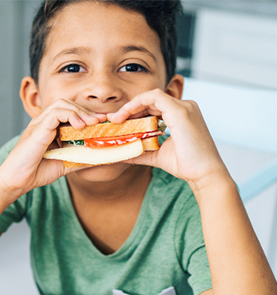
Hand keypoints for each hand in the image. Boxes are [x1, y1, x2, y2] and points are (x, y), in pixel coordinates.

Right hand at [0, 99, 105, 198]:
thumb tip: (101, 158)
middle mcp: (44, 123)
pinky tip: (80, 126)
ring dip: (80, 112)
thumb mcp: (65, 164)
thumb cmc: (35, 172)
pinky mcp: (37, 129)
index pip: (70, 112)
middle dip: (86, 111)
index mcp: (49, 128)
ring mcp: (39, 124)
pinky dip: (70, 116)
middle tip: (102, 121)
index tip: (103, 122)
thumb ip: (80, 159)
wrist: (16, 181)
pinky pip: (55, 113)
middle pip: (68, 104)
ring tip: (93, 122)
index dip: (87, 114)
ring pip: (62, 105)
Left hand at [107, 89, 227, 190]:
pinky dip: (138, 102)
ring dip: (131, 106)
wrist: (204, 174)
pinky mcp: (181, 111)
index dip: (134, 112)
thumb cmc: (186, 164)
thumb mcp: (157, 155)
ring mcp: (184, 107)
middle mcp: (184, 107)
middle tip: (113, 120)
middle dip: (129, 109)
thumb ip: (141, 151)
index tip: (118, 121)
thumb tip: (123, 153)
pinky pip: (155, 97)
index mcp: (181, 115)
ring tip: (117, 119)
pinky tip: (126, 114)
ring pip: (151, 97)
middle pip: (150, 101)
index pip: (153, 107)